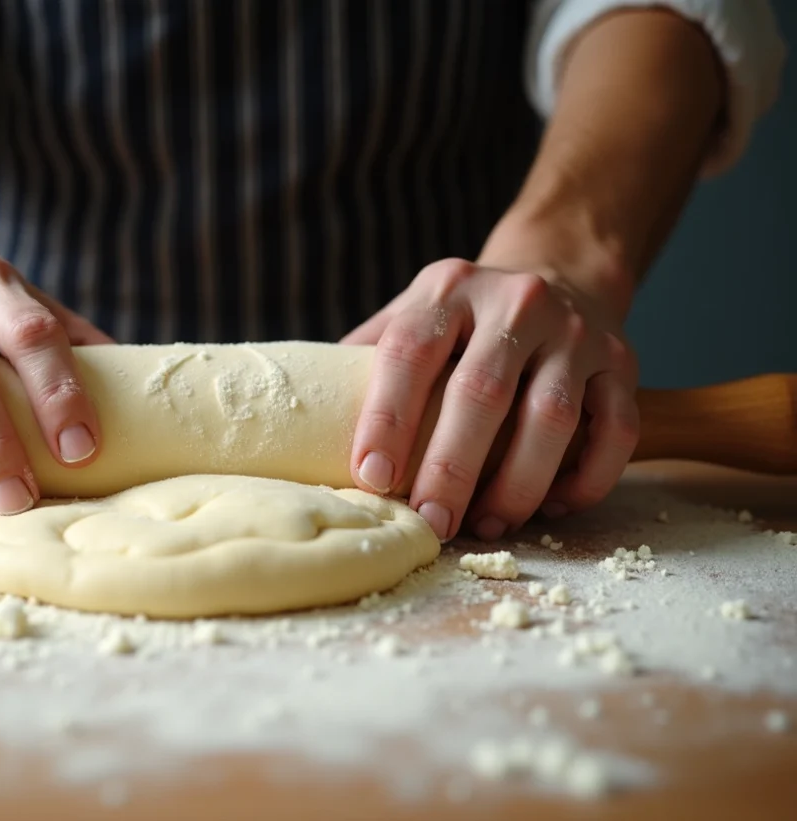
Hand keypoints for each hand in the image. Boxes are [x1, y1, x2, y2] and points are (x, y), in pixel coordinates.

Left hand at [343, 258, 638, 541]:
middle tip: (431, 522)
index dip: (388, 417)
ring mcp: (576, 332)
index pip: (410, 351)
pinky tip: (552, 507)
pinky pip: (615, 431)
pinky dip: (585, 479)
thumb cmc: (466, 319)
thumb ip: (370, 358)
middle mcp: (516, 303)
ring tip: (488, 525)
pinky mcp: (624, 363)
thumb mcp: (415, 314)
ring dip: (517, 484)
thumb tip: (304, 425)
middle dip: (451, 468)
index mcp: (448, 291)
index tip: (372, 477)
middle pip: (482, 392)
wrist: (560, 273)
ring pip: (551, 417)